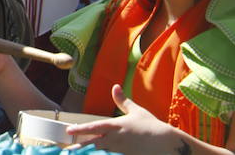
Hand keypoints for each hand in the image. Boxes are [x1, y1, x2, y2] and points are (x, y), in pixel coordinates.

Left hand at [65, 85, 181, 154]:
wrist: (167, 144)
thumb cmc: (151, 126)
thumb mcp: (136, 111)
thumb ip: (123, 101)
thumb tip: (115, 87)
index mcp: (117, 126)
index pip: (94, 127)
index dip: (80, 129)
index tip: (69, 130)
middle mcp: (116, 139)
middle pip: (94, 143)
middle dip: (80, 145)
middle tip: (67, 147)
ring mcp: (121, 150)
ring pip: (101, 151)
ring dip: (90, 151)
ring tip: (76, 152)